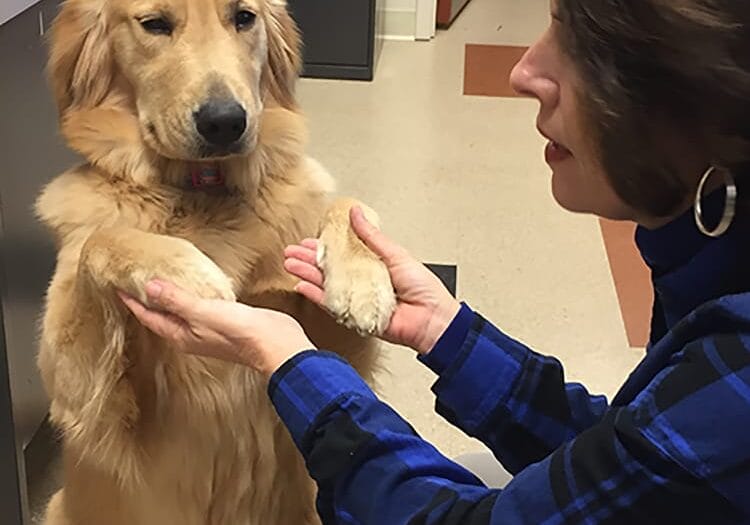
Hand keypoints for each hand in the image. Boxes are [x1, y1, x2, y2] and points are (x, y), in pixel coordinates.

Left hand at [118, 280, 313, 376]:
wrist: (276, 345)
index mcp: (181, 335)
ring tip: (159, 282)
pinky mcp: (224, 323)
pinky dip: (190, 298)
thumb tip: (149, 287)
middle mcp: (191, 335)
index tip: (119, 286)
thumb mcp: (204, 313)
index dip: (133, 302)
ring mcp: (208, 331)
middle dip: (147, 302)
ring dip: (168, 299)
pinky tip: (195, 289)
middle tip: (134, 282)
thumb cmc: (241, 333)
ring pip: (179, 313)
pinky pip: (198, 309)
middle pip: (161, 317)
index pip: (149, 317)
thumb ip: (177, 300)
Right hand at [284, 207, 460, 354]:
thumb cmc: (423, 288)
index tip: (307, 240)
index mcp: (372, 265)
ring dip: (307, 275)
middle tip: (290, 252)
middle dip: (308, 260)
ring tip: (290, 265)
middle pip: (329, 269)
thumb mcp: (395, 254)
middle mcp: (363, 282)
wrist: (432, 319)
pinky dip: (316, 296)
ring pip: (326, 285)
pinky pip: (332, 305)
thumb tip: (356, 213)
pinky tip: (302, 286)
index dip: (323, 246)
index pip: (342, 253)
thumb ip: (372, 237)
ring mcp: (357, 300)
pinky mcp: (356, 317)